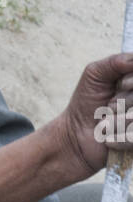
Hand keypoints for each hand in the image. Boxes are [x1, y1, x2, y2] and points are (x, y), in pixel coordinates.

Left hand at [56, 52, 132, 174]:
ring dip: (118, 120)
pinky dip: (119, 138)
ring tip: (105, 123)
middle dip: (124, 100)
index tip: (122, 84)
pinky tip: (108, 139)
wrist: (74, 136)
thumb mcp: (95, 74)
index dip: (132, 81)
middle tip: (109, 105)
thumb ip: (116, 62)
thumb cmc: (85, 103)